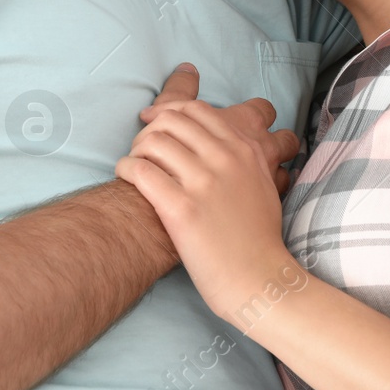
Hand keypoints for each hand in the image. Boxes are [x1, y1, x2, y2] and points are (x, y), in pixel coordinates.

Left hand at [116, 65, 297, 318]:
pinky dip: (126, 168)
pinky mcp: (181, 208)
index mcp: (243, 150)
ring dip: (136, 149)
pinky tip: (126, 177)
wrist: (259, 278)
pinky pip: (141, 171)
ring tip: (133, 165)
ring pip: (153, 141)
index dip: (168, 111)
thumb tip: (229, 143)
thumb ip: (248, 158)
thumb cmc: (259, 238)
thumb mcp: (264, 185)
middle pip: (171, 120)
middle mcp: (224, 158)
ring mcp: (203, 182)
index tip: (153, 120)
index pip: (197, 111)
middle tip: (141, 147)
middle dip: (149, 129)